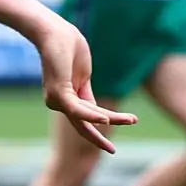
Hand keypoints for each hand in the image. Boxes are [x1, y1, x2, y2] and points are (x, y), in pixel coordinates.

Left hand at [34, 19, 136, 152]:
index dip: (97, 132)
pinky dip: (92, 115)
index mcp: (66, 98)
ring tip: (132, 120)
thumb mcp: (83, 73)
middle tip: (112, 152)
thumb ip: (86, 91)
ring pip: (87, 116)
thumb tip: (95, 108)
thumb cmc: (67, 46)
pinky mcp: (58, 94)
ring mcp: (56, 100)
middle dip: (99, 138)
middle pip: (85, 123)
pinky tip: (107, 120)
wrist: (54, 32)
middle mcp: (58, 103)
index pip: (85, 119)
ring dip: (112, 118)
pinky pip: (78, 110)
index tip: (109, 149)